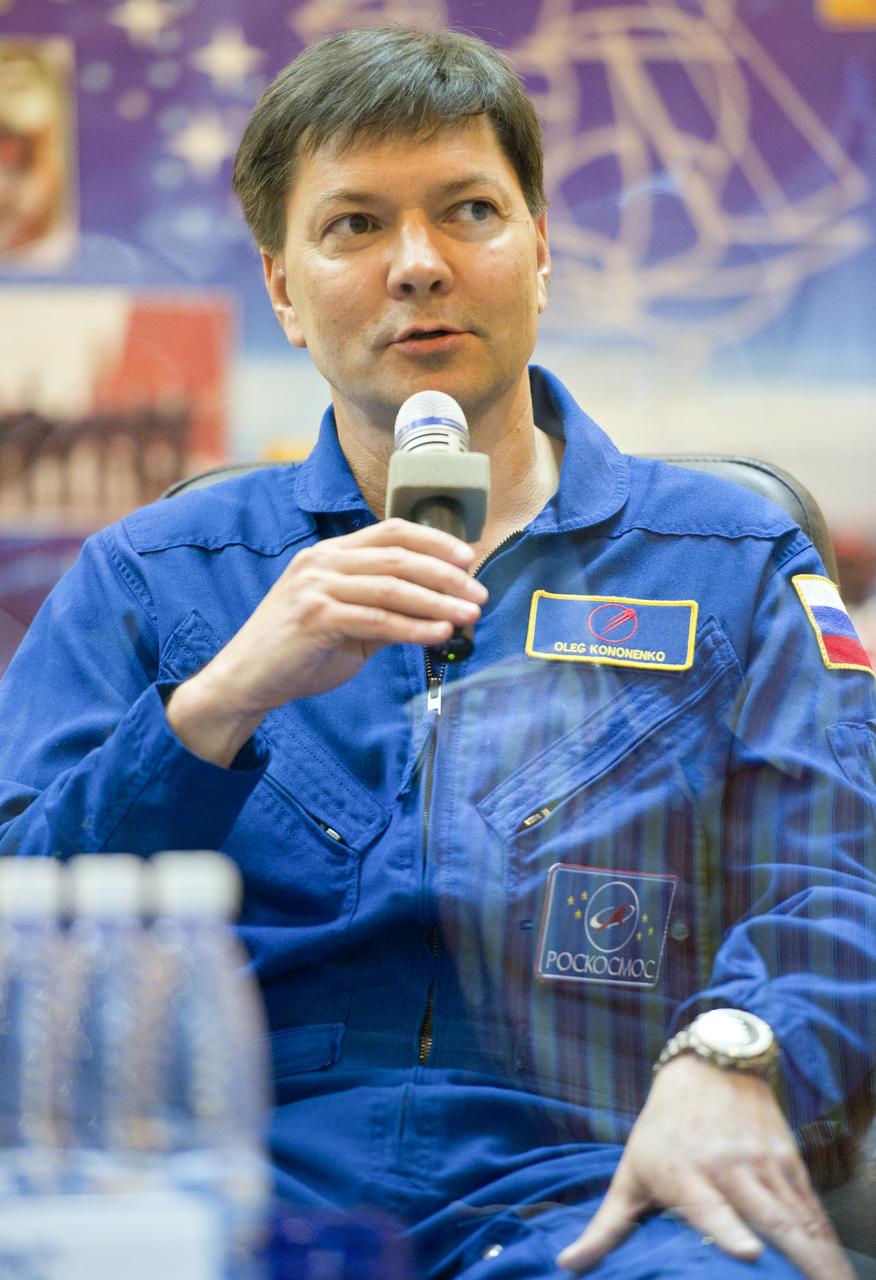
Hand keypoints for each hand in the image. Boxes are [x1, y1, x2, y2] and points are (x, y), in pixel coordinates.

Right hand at [166, 518, 486, 764]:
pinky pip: (377, 619)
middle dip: (446, 575)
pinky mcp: (314, 618)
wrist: (246, 680)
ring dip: (439, 601)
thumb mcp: (347, 624)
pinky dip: (414, 626)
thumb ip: (385, 611)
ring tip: (470, 614)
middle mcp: (321, 562)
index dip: (434, 541)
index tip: (468, 558)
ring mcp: (315, 588)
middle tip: (479, 592)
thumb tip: (438, 611)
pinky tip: (439, 633)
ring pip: (392, 587)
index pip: (391, 532)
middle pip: (398, 557)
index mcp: (329, 554)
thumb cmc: (297, 652)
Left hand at [556, 1054, 853, 1279]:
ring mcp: (762, 1161)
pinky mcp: (787, 1157)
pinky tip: (836, 1266)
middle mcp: (728, 1167)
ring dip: (821, 1255)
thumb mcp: (631, 1171)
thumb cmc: (662, 1128)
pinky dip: (826, 1235)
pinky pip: (811, 1204)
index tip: (748, 1252)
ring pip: (799, 1215)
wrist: (708, 1064)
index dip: (728, 1228)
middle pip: (769, 1217)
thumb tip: (566, 1266)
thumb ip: (606, 1227)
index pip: (709, 1206)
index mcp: (685, 1174)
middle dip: (797, 1257)